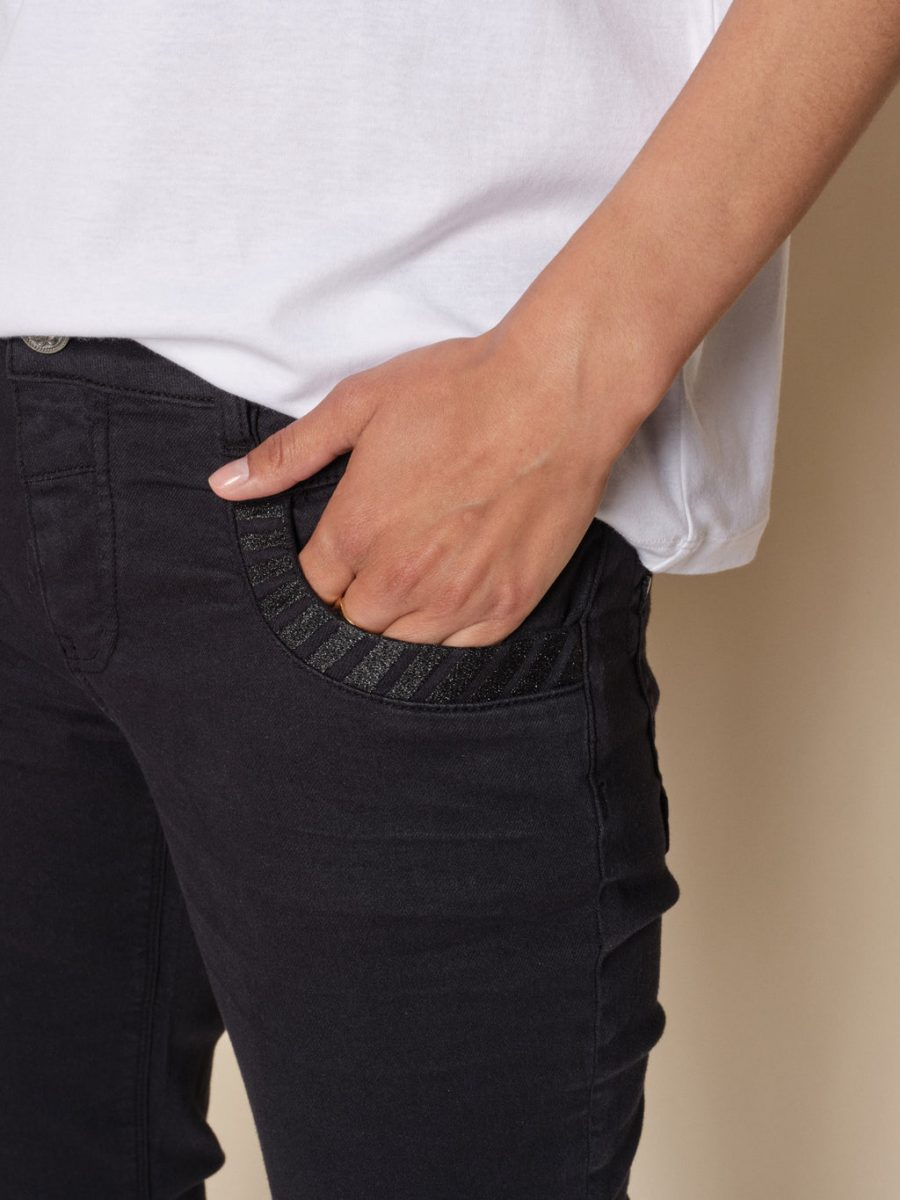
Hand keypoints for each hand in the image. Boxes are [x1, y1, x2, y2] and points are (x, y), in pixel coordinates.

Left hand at [207, 318, 653, 646]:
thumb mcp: (361, 404)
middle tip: (380, 558)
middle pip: (353, 623)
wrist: (557, 394)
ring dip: (398, 617)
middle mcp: (401, 578)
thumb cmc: (460, 390)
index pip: (311, 589)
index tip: (338, 552)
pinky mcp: (507, 606)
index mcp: (356, 532)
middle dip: (355, 598)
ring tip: (417, 574)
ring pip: (401, 643)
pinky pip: (458, 649)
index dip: (320, 571)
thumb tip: (224, 486)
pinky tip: (454, 589)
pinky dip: (448, 627)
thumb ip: (289, 454)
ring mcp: (458, 599)